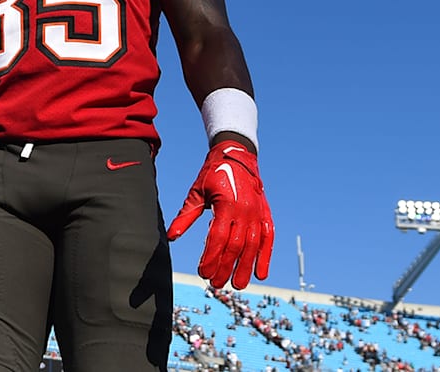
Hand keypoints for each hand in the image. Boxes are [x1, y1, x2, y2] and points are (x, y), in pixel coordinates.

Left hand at [167, 140, 273, 289]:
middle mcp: (245, 210)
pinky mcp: (265, 213)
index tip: (203, 273)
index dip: (211, 257)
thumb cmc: (213, 173)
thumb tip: (171, 237)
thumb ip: (186, 215)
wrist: (237, 154)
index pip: (218, 237)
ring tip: (237, 285)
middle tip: (217, 284)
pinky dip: (265, 256)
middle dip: (226, 267)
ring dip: (245, 267)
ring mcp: (257, 212)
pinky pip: (268, 238)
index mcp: (226, 204)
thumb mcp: (197, 192)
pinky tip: (261, 274)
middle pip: (235, 246)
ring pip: (253, 245)